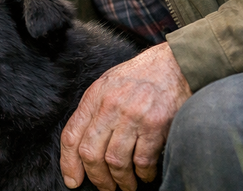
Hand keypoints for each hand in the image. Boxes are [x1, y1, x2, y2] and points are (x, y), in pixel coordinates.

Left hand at [59, 42, 191, 190]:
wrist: (174, 64)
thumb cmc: (139, 77)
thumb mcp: (107, 86)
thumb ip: (93, 111)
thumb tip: (81, 146)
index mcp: (94, 97)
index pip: (71, 136)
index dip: (68, 163)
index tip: (73, 180)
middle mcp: (110, 106)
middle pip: (91, 153)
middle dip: (97, 178)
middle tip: (105, 188)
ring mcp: (132, 116)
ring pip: (116, 161)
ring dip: (121, 181)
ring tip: (126, 186)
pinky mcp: (156, 125)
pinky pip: (142, 160)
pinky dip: (143, 174)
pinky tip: (145, 175)